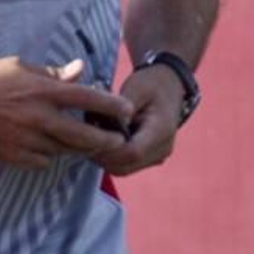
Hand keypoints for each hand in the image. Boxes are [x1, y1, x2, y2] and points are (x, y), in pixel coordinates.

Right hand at [0, 57, 135, 169]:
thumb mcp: (22, 66)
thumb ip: (54, 73)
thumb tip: (81, 70)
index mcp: (42, 91)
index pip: (87, 99)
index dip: (111, 106)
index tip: (127, 110)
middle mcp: (38, 118)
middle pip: (83, 136)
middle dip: (105, 140)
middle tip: (118, 140)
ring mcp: (26, 141)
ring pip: (65, 151)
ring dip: (79, 148)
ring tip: (89, 143)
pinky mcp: (14, 157)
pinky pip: (43, 161)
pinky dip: (52, 155)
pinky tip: (53, 147)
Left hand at [91, 62, 185, 176]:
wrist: (169, 87)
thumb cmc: (150, 84)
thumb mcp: (136, 87)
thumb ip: (121, 107)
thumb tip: (105, 126)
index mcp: (162, 130)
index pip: (132, 152)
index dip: (108, 148)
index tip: (90, 133)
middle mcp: (163, 148)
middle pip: (125, 166)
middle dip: (101, 155)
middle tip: (83, 136)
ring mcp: (157, 157)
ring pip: (122, 169)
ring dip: (103, 157)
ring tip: (91, 136)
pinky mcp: (149, 159)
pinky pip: (125, 166)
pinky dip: (110, 157)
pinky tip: (100, 139)